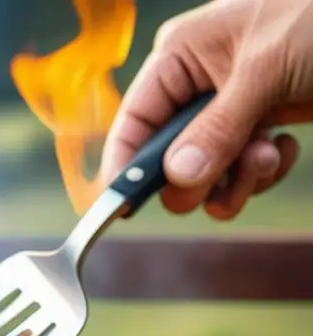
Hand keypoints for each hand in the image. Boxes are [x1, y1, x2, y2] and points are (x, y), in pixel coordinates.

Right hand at [101, 0, 312, 219]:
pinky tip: (286, 148)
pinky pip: (242, 170)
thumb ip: (217, 129)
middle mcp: (198, 85)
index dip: (126, 166)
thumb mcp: (264, 71)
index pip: (134, 121)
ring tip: (267, 160)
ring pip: (206, 172)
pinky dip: (264, 171)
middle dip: (198, 176)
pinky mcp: (262, 122)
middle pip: (167, 158)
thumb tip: (177, 178)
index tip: (120, 208)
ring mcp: (230, 107)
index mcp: (180, 56)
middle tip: (224, 179)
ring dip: (235, 180)